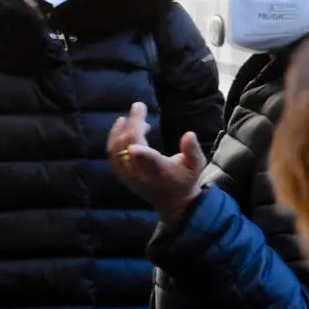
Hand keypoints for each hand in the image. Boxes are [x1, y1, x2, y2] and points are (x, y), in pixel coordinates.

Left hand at [107, 101, 206, 225]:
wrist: (173, 202)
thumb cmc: (185, 180)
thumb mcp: (196, 166)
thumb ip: (193, 150)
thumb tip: (189, 134)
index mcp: (160, 173)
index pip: (150, 162)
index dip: (143, 153)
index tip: (139, 137)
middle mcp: (140, 176)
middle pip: (130, 147)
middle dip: (133, 124)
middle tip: (139, 106)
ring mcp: (128, 176)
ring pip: (116, 150)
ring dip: (119, 131)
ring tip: (127, 117)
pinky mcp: (122, 175)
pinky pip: (112, 154)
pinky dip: (114, 139)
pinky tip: (121, 128)